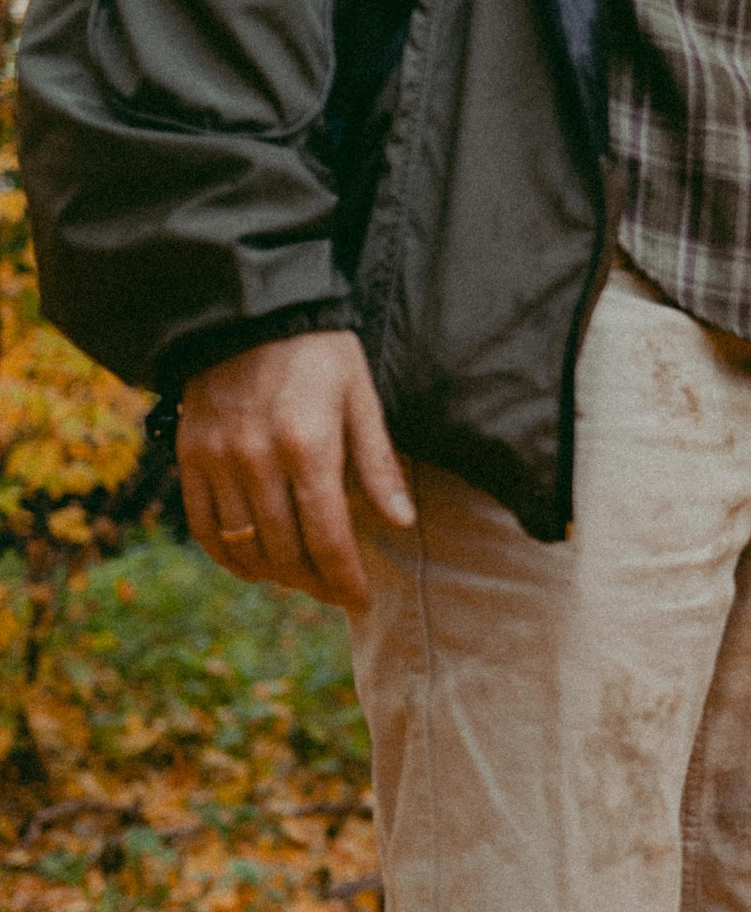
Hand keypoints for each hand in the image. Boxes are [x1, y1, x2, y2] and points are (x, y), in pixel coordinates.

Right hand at [177, 330, 414, 615]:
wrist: (247, 311)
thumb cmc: (317, 353)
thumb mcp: (360, 396)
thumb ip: (377, 462)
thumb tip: (401, 522)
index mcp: (308, 445)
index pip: (328, 537)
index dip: (345, 579)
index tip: (360, 600)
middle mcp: (257, 459)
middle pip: (284, 550)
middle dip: (314, 583)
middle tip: (334, 592)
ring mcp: (217, 460)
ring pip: (243, 545)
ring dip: (274, 574)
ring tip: (301, 580)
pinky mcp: (189, 456)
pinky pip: (201, 526)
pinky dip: (226, 556)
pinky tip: (251, 566)